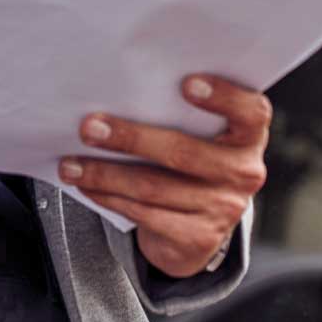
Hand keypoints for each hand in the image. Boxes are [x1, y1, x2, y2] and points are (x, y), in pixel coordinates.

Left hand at [58, 75, 270, 278]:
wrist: (199, 226)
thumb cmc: (191, 158)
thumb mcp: (199, 135)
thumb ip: (177, 114)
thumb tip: (115, 94)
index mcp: (248, 135)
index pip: (251, 112)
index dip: (223, 96)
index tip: (185, 83)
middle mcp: (243, 172)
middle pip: (182, 152)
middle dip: (129, 138)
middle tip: (88, 127)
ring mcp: (223, 209)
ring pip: (153, 187)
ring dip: (104, 174)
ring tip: (70, 165)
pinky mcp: (199, 238)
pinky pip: (145, 215)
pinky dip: (109, 198)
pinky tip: (86, 187)